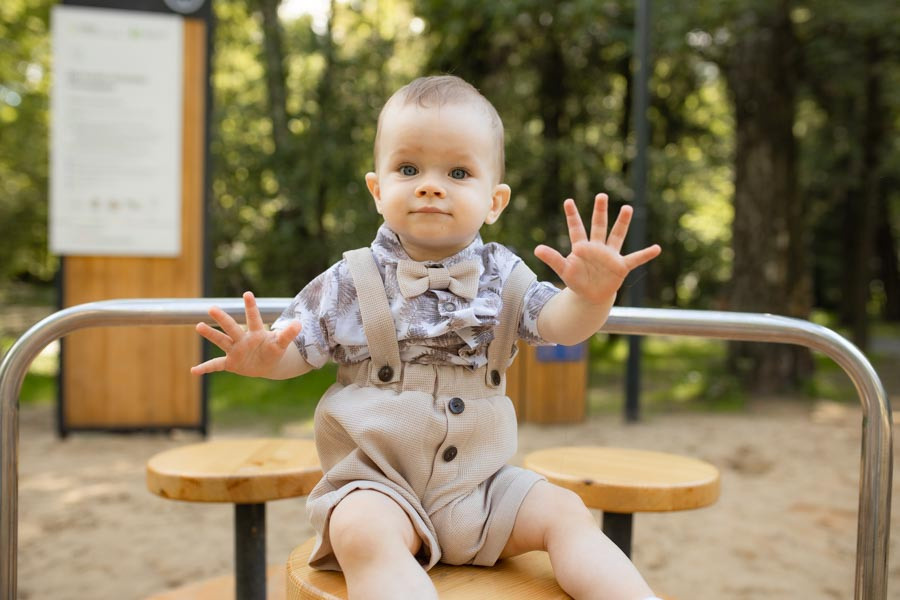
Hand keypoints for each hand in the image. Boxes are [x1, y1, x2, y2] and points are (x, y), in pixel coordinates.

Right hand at [190, 291, 301, 376]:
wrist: (267, 364)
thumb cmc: (273, 350)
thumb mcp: (281, 344)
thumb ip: (288, 334)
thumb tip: (299, 323)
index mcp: (256, 332)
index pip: (253, 318)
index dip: (251, 307)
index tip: (248, 294)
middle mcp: (242, 339)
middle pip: (232, 327)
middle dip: (223, 319)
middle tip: (212, 308)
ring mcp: (235, 350)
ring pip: (221, 341)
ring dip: (211, 334)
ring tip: (198, 326)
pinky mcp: (230, 363)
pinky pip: (216, 365)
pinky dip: (205, 368)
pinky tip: (193, 371)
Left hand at [534, 194, 660, 305]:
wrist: (591, 295)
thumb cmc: (577, 280)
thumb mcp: (563, 270)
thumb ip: (553, 259)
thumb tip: (537, 249)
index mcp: (582, 247)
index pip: (576, 228)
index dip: (572, 216)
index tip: (568, 201)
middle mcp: (597, 247)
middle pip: (599, 226)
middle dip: (599, 212)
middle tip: (601, 195)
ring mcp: (610, 256)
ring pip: (617, 236)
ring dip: (622, 223)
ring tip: (627, 208)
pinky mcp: (620, 267)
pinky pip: (635, 259)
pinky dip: (645, 254)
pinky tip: (656, 248)